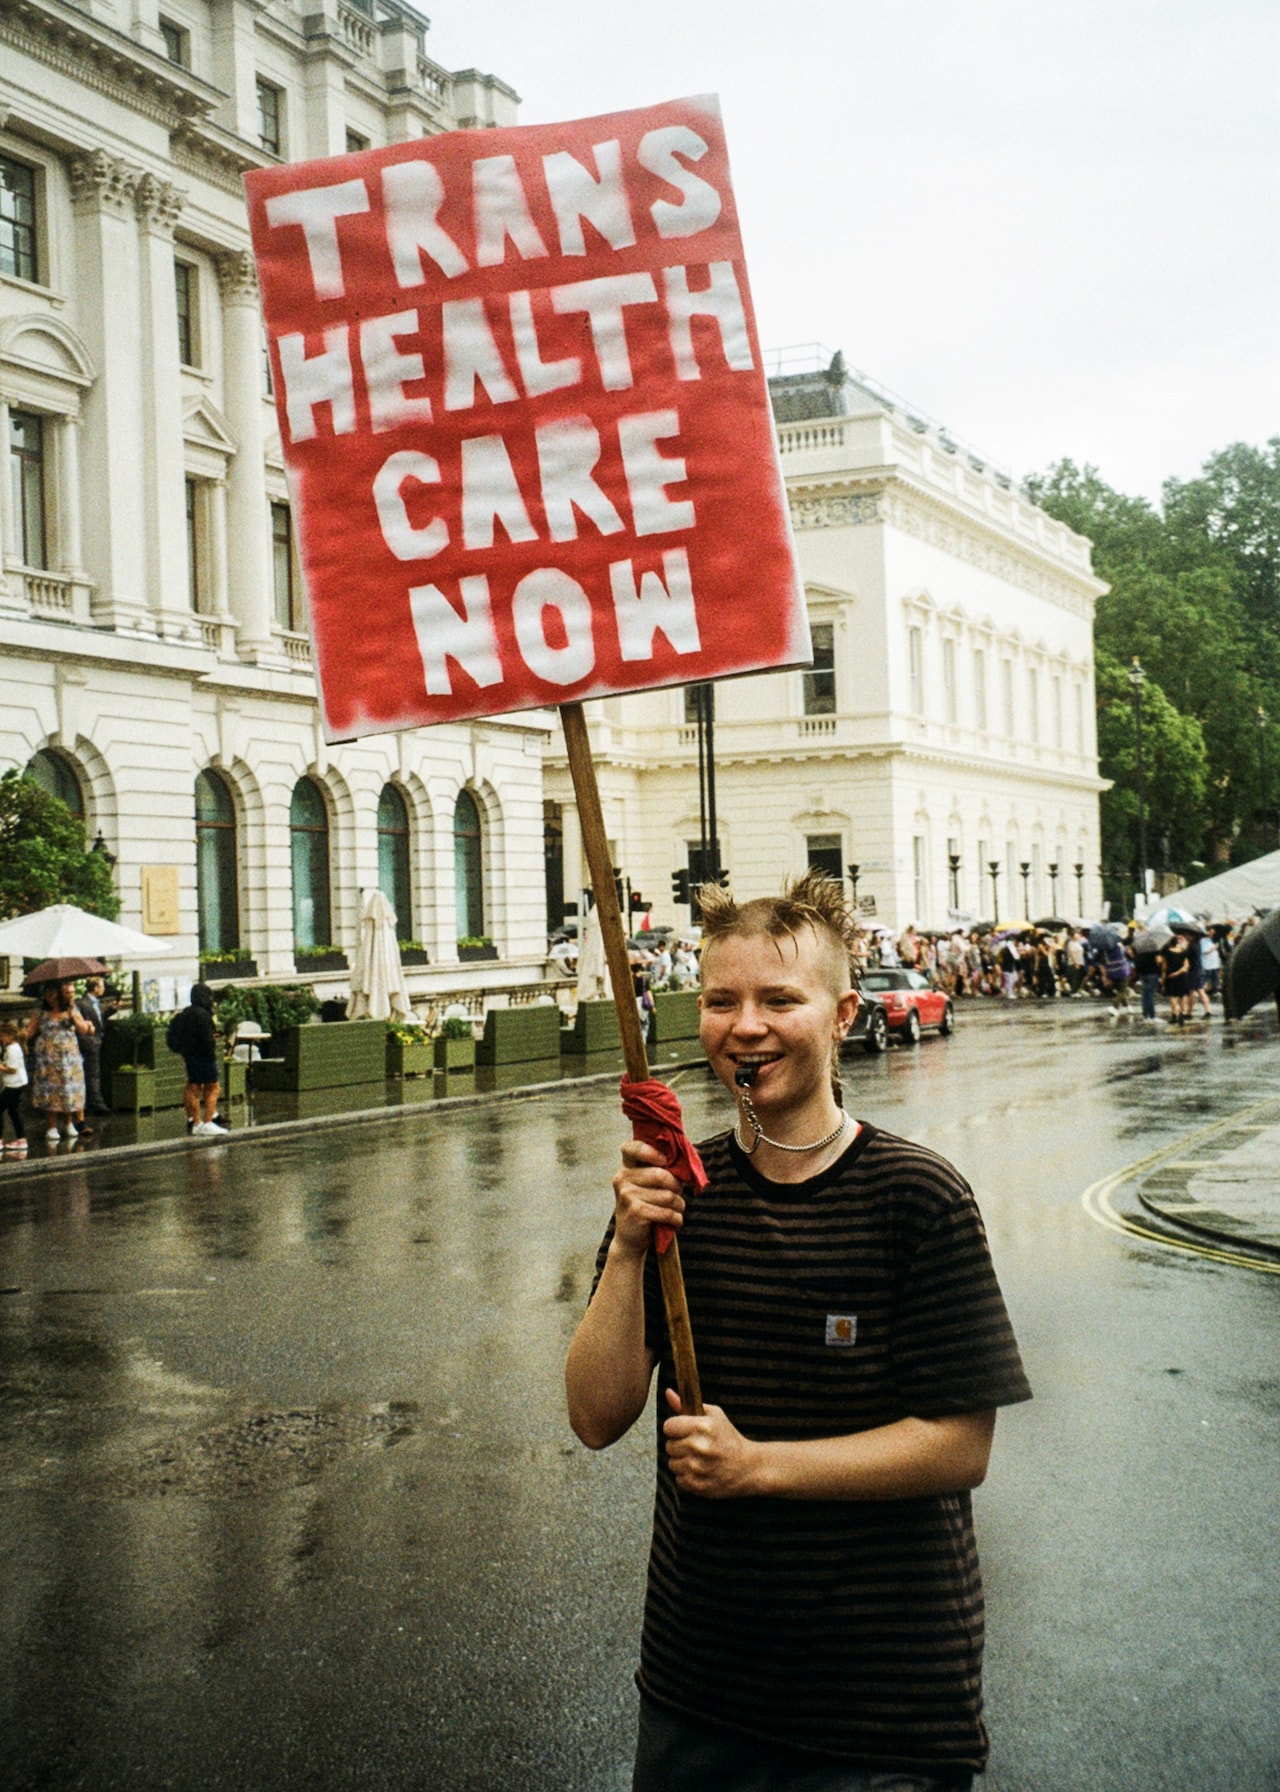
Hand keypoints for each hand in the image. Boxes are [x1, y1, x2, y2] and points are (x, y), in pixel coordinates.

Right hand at [610, 1140, 684, 1259]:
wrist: (630, 1238)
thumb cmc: (647, 1206)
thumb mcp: (649, 1185)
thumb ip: (662, 1170)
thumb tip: (687, 1164)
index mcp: (626, 1166)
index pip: (631, 1148)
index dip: (650, 1151)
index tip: (664, 1161)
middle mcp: (622, 1178)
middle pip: (661, 1175)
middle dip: (677, 1188)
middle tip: (677, 1196)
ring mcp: (627, 1195)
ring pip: (668, 1196)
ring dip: (679, 1206)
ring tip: (675, 1210)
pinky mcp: (635, 1212)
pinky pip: (667, 1212)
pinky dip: (676, 1218)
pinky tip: (674, 1221)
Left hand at [662, 1389, 762, 1498]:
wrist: (748, 1467)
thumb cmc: (730, 1438)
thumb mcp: (714, 1415)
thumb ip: (687, 1405)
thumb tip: (668, 1393)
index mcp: (702, 1427)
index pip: (668, 1426)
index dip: (675, 1428)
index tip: (683, 1431)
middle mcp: (699, 1447)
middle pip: (669, 1446)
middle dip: (680, 1445)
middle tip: (694, 1446)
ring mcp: (698, 1468)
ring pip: (672, 1464)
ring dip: (682, 1462)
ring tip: (698, 1459)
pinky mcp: (698, 1485)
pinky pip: (679, 1480)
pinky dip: (687, 1477)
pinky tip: (701, 1471)